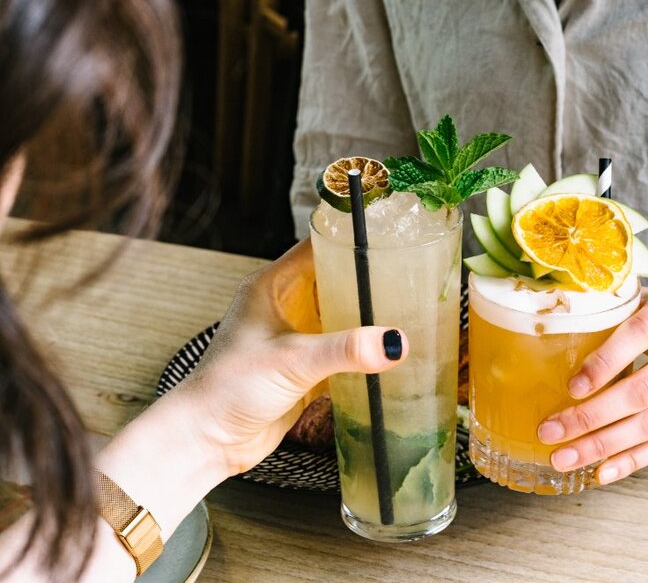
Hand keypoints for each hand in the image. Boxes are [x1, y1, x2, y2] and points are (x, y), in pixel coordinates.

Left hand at [170, 239, 408, 476]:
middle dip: (366, 281)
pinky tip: (387, 353)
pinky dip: (360, 351)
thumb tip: (394, 342)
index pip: (317, 248)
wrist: (206, 439)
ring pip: (339, 317)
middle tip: (409, 278)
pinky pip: (339, 351)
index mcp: (270, 286)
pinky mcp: (302, 369)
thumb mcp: (292, 360)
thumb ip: (345, 349)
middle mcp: (283, 307)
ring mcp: (293, 338)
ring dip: (365, 318)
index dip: (349, 241)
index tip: (387, 239)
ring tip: (408, 311)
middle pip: (333, 281)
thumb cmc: (228, 389)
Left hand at [536, 286, 647, 484]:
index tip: (570, 387)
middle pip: (641, 392)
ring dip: (603, 447)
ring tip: (564, 457)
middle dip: (590, 417)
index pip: (638, 336)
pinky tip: (600, 472)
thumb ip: (610, 311)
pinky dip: (632, 461)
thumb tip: (548, 325)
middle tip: (550, 431)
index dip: (604, 364)